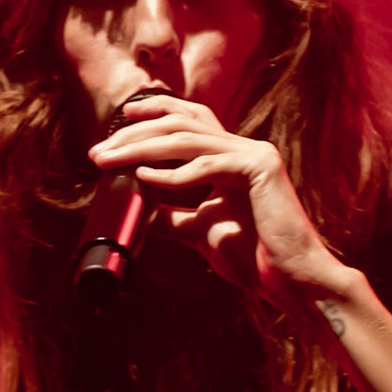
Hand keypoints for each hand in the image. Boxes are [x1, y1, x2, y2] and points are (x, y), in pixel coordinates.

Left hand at [87, 95, 348, 306]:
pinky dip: (173, 173)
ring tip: (110, 161)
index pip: (191, 118)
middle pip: (182, 123)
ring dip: (142, 148)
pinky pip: (209, 165)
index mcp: (234, 157)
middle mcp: (245, 148)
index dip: (155, 111)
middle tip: (98, 152)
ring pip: (189, 138)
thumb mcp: (202, 231)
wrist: (292, 281)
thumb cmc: (254, 258)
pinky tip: (145, 176)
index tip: (119, 119)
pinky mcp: (261, 169)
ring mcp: (255, 155)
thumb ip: (174, 216)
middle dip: (135, 133)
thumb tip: (141, 208)